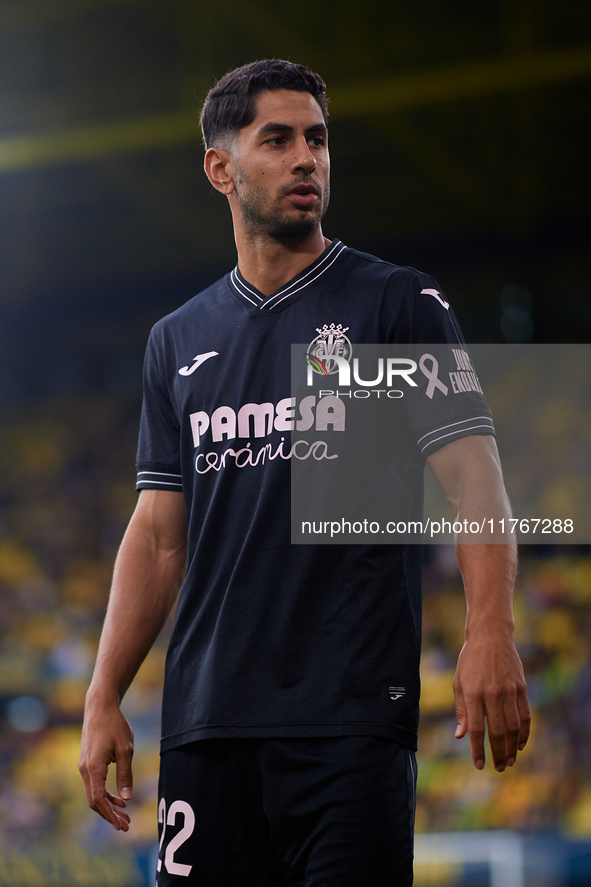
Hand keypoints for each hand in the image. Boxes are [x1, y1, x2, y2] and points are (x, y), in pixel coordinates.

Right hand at [78, 698, 133, 830]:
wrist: (100, 707)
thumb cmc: (114, 725)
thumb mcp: (125, 749)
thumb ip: (125, 774)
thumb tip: (127, 798)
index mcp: (93, 768)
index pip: (99, 799)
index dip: (110, 814)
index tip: (121, 825)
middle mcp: (85, 770)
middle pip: (95, 801)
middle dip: (110, 815)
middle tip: (126, 825)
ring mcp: (84, 766)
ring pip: (94, 794)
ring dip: (109, 806)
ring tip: (125, 815)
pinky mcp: (87, 763)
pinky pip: (95, 785)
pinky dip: (106, 794)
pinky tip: (119, 798)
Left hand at [453, 632, 530, 770]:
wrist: (490, 636)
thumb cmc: (470, 661)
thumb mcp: (459, 682)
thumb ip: (461, 710)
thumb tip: (460, 737)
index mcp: (473, 693)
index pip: (476, 729)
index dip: (478, 749)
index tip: (479, 765)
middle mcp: (492, 694)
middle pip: (497, 732)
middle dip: (498, 753)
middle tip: (498, 768)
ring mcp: (509, 691)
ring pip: (513, 727)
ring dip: (512, 747)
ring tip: (509, 761)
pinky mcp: (521, 688)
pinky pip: (525, 716)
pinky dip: (525, 733)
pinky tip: (521, 744)